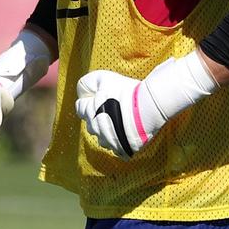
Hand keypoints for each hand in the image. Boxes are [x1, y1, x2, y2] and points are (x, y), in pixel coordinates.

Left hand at [74, 54, 218, 158]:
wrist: (149, 107)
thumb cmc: (126, 91)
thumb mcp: (103, 78)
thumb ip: (88, 82)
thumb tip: (82, 90)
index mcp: (89, 112)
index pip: (80, 108)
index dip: (88, 101)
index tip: (99, 98)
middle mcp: (95, 129)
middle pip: (91, 123)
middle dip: (98, 116)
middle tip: (113, 107)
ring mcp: (108, 141)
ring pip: (103, 136)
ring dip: (108, 129)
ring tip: (122, 120)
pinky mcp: (122, 150)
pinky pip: (116, 147)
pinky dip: (120, 141)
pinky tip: (128, 131)